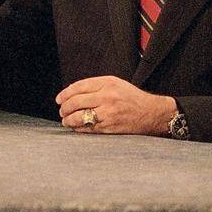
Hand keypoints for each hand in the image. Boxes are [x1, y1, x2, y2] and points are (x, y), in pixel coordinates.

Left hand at [55, 75, 177, 135]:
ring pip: (79, 117)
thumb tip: (72, 93)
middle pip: (76, 102)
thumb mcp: (115, 83)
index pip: (79, 87)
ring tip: (65, 120)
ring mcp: (109, 113)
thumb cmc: (132, 97)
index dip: (65, 93)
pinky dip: (78, 128)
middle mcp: (107, 97)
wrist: (152, 113)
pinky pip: (88, 128)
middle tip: (61, 111)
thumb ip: (95, 86)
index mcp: (108, 83)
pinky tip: (76, 127)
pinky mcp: (110, 127)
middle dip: (64, 108)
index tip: (59, 99)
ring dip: (68, 120)